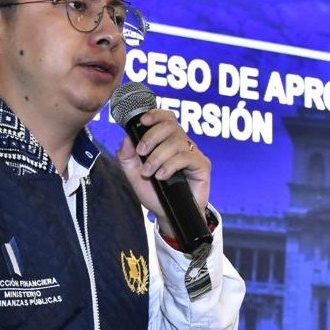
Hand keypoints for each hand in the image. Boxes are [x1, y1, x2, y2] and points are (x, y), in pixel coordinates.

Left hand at [116, 109, 210, 235]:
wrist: (168, 215)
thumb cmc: (155, 193)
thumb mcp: (134, 174)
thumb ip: (127, 156)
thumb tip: (126, 138)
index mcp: (167, 141)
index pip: (166, 118)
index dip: (156, 115)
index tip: (142, 120)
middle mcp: (182, 144)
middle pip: (171, 126)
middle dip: (152, 136)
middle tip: (141, 152)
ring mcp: (194, 154)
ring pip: (176, 142)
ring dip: (158, 156)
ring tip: (149, 172)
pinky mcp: (202, 165)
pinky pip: (186, 157)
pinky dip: (170, 165)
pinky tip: (162, 176)